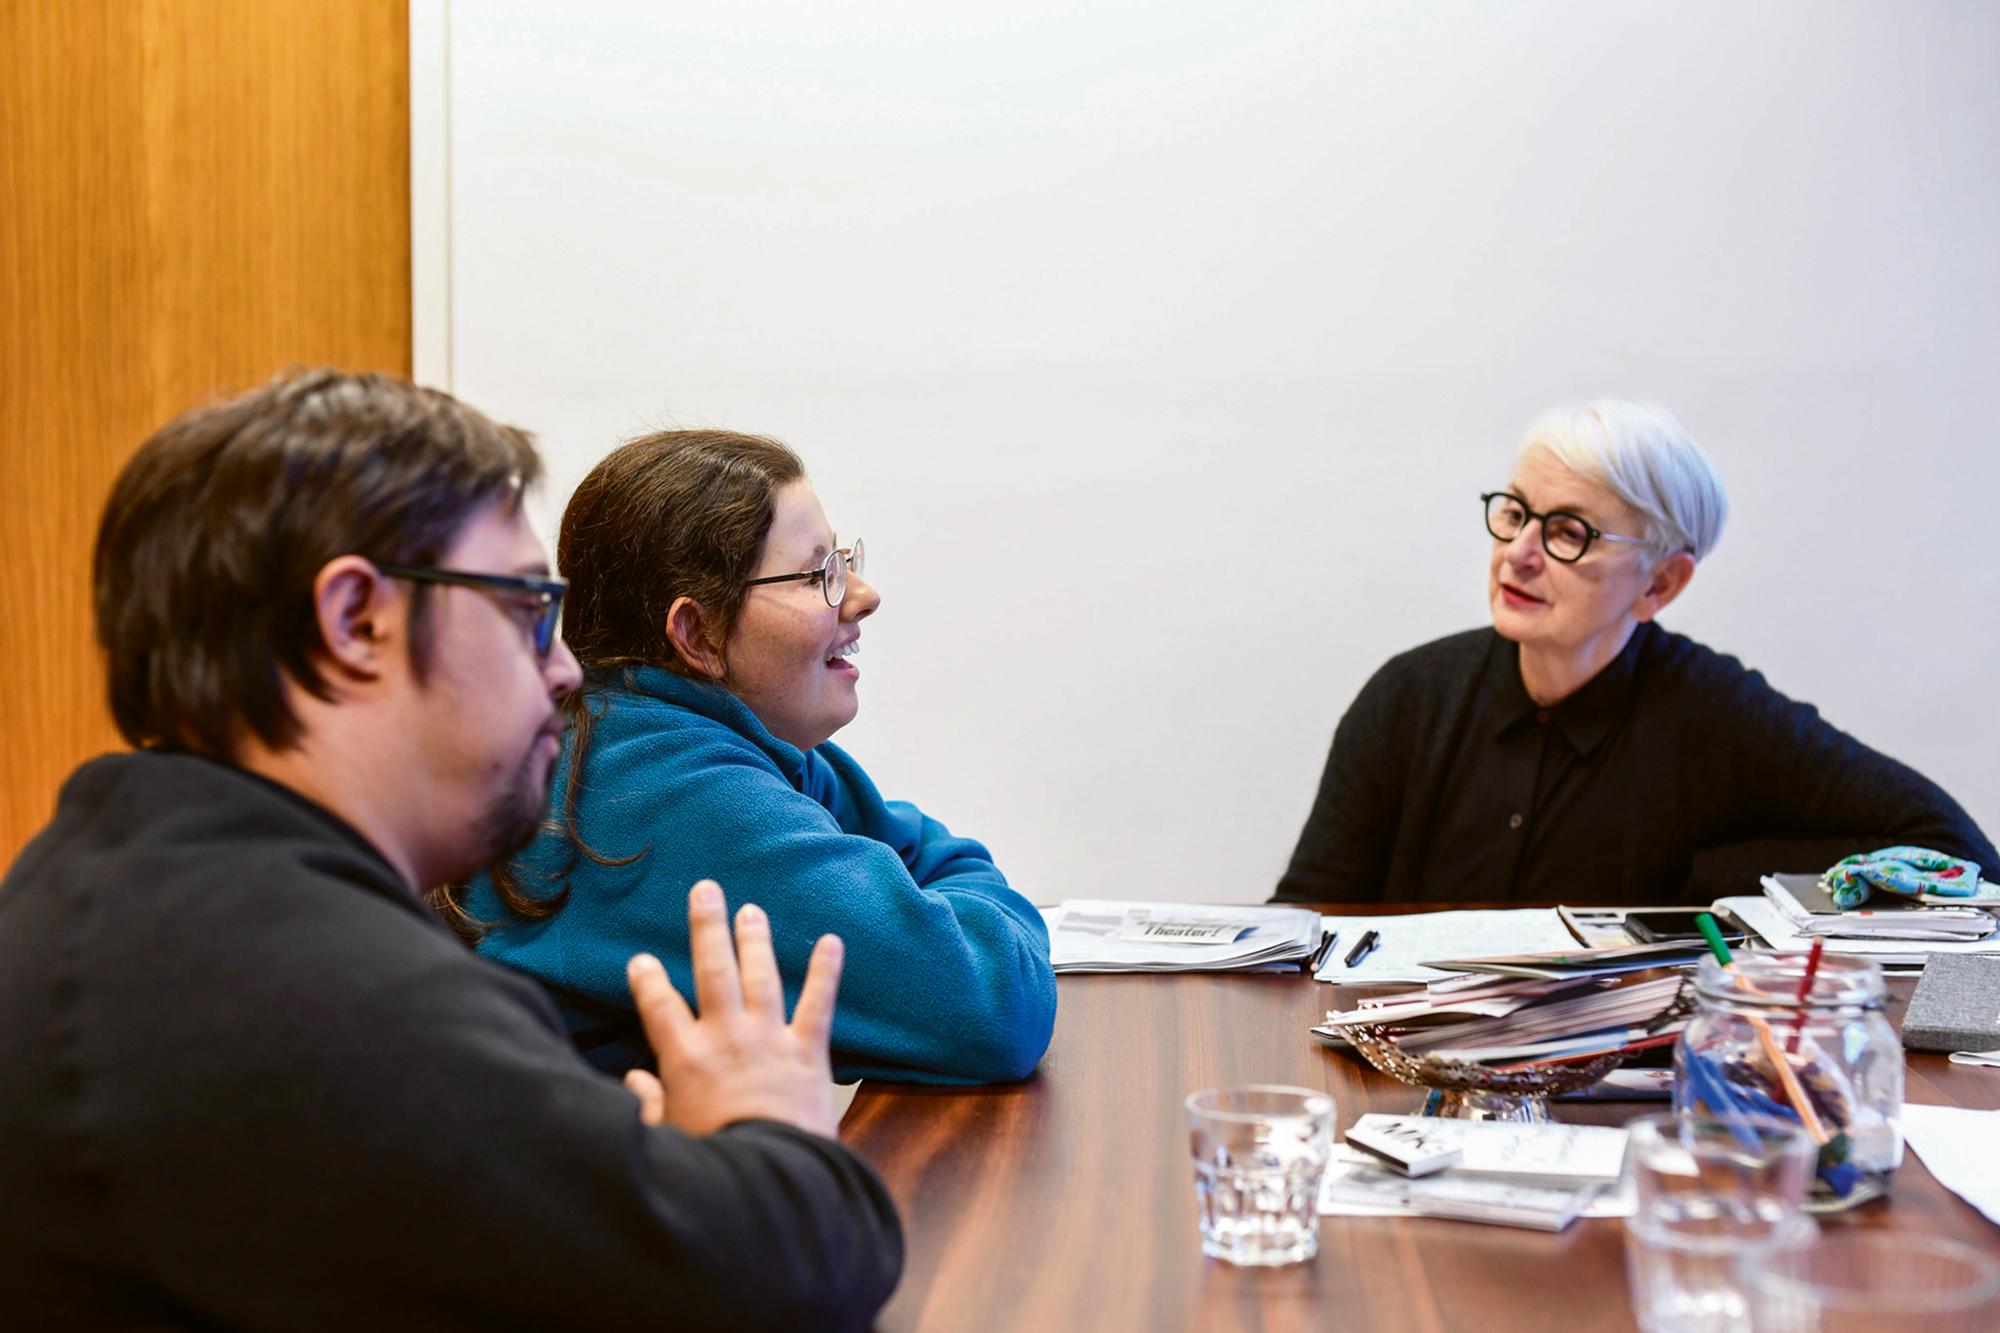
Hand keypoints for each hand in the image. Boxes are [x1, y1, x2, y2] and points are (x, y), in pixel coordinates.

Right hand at [623, 880, 843, 1139]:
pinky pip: (818, 1004)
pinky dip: (826, 972)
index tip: (641, 959)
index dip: (647, 980)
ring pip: (761, 976)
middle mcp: (726, 1037)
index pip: (659, 1006)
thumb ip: (648, 1105)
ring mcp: (770, 1040)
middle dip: (707, 927)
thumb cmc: (716, 1163)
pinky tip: (832, 941)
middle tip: (705, 890)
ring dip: (756, 940)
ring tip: (752, 909)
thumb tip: (634, 1082)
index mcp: (685, 1058)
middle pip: (712, 970)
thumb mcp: (667, 1138)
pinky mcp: (808, 1052)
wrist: (772, 1177)